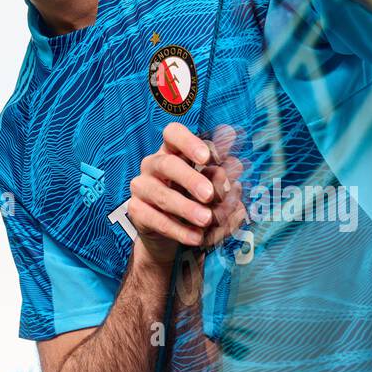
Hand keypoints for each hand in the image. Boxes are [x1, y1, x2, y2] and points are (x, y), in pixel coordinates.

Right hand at [128, 122, 246, 268]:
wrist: (172, 234)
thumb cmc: (195, 200)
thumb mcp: (212, 187)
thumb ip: (223, 175)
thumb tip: (236, 163)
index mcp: (172, 150)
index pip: (173, 133)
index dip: (189, 142)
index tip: (207, 158)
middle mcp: (153, 164)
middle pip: (168, 164)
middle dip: (190, 179)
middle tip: (210, 195)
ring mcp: (141, 187)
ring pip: (162, 195)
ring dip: (186, 208)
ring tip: (207, 220)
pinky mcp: (136, 211)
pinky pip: (156, 220)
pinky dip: (179, 230)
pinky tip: (196, 237)